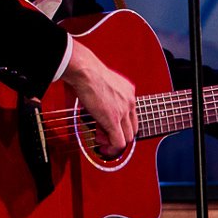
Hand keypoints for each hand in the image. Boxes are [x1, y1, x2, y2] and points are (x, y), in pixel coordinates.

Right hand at [62, 40, 136, 157]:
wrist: (85, 70)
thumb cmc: (89, 71)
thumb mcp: (104, 82)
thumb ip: (107, 95)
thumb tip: (99, 106)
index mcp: (128, 91)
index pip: (131, 115)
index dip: (120, 124)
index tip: (109, 126)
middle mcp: (130, 101)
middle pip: (132, 128)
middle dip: (118, 134)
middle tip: (103, 133)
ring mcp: (123, 111)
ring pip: (127, 137)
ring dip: (113, 141)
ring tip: (100, 137)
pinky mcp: (113, 120)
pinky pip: (118, 141)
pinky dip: (112, 148)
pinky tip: (103, 147)